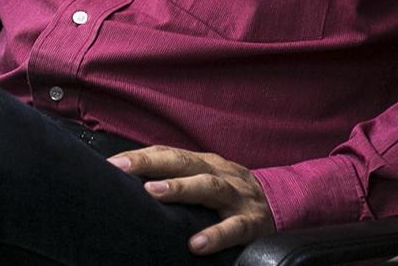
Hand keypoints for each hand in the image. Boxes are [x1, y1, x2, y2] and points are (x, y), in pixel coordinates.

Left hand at [109, 145, 276, 255]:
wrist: (285, 203)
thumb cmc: (234, 193)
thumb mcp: (209, 178)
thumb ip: (180, 177)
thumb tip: (137, 182)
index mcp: (206, 163)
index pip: (169, 154)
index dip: (141, 157)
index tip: (112, 163)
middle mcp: (219, 173)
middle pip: (183, 162)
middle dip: (151, 163)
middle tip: (121, 168)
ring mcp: (236, 197)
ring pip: (208, 186)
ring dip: (180, 188)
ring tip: (153, 193)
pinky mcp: (251, 222)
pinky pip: (234, 227)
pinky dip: (215, 235)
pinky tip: (196, 245)